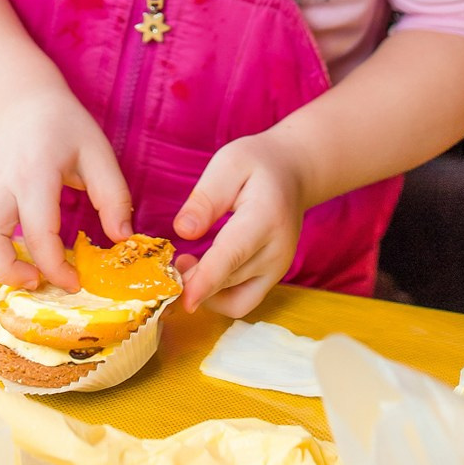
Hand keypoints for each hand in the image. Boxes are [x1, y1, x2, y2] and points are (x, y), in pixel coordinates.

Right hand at [0, 90, 132, 291]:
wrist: (26, 103)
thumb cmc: (66, 128)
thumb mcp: (99, 152)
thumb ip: (113, 196)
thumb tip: (122, 238)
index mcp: (36, 173)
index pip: (38, 232)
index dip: (56, 268)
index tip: (75, 282)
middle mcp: (2, 182)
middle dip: (9, 272)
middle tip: (40, 281)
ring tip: (20, 272)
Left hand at [174, 130, 308, 317]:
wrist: (293, 172)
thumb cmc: (257, 163)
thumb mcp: (228, 164)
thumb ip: (205, 198)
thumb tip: (183, 232)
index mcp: (265, 216)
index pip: (233, 254)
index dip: (207, 279)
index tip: (184, 297)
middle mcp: (277, 250)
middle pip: (231, 282)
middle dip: (195, 282)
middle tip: (170, 261)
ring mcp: (278, 268)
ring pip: (237, 300)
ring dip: (205, 294)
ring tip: (185, 265)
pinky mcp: (272, 278)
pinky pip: (243, 301)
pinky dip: (218, 297)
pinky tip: (201, 273)